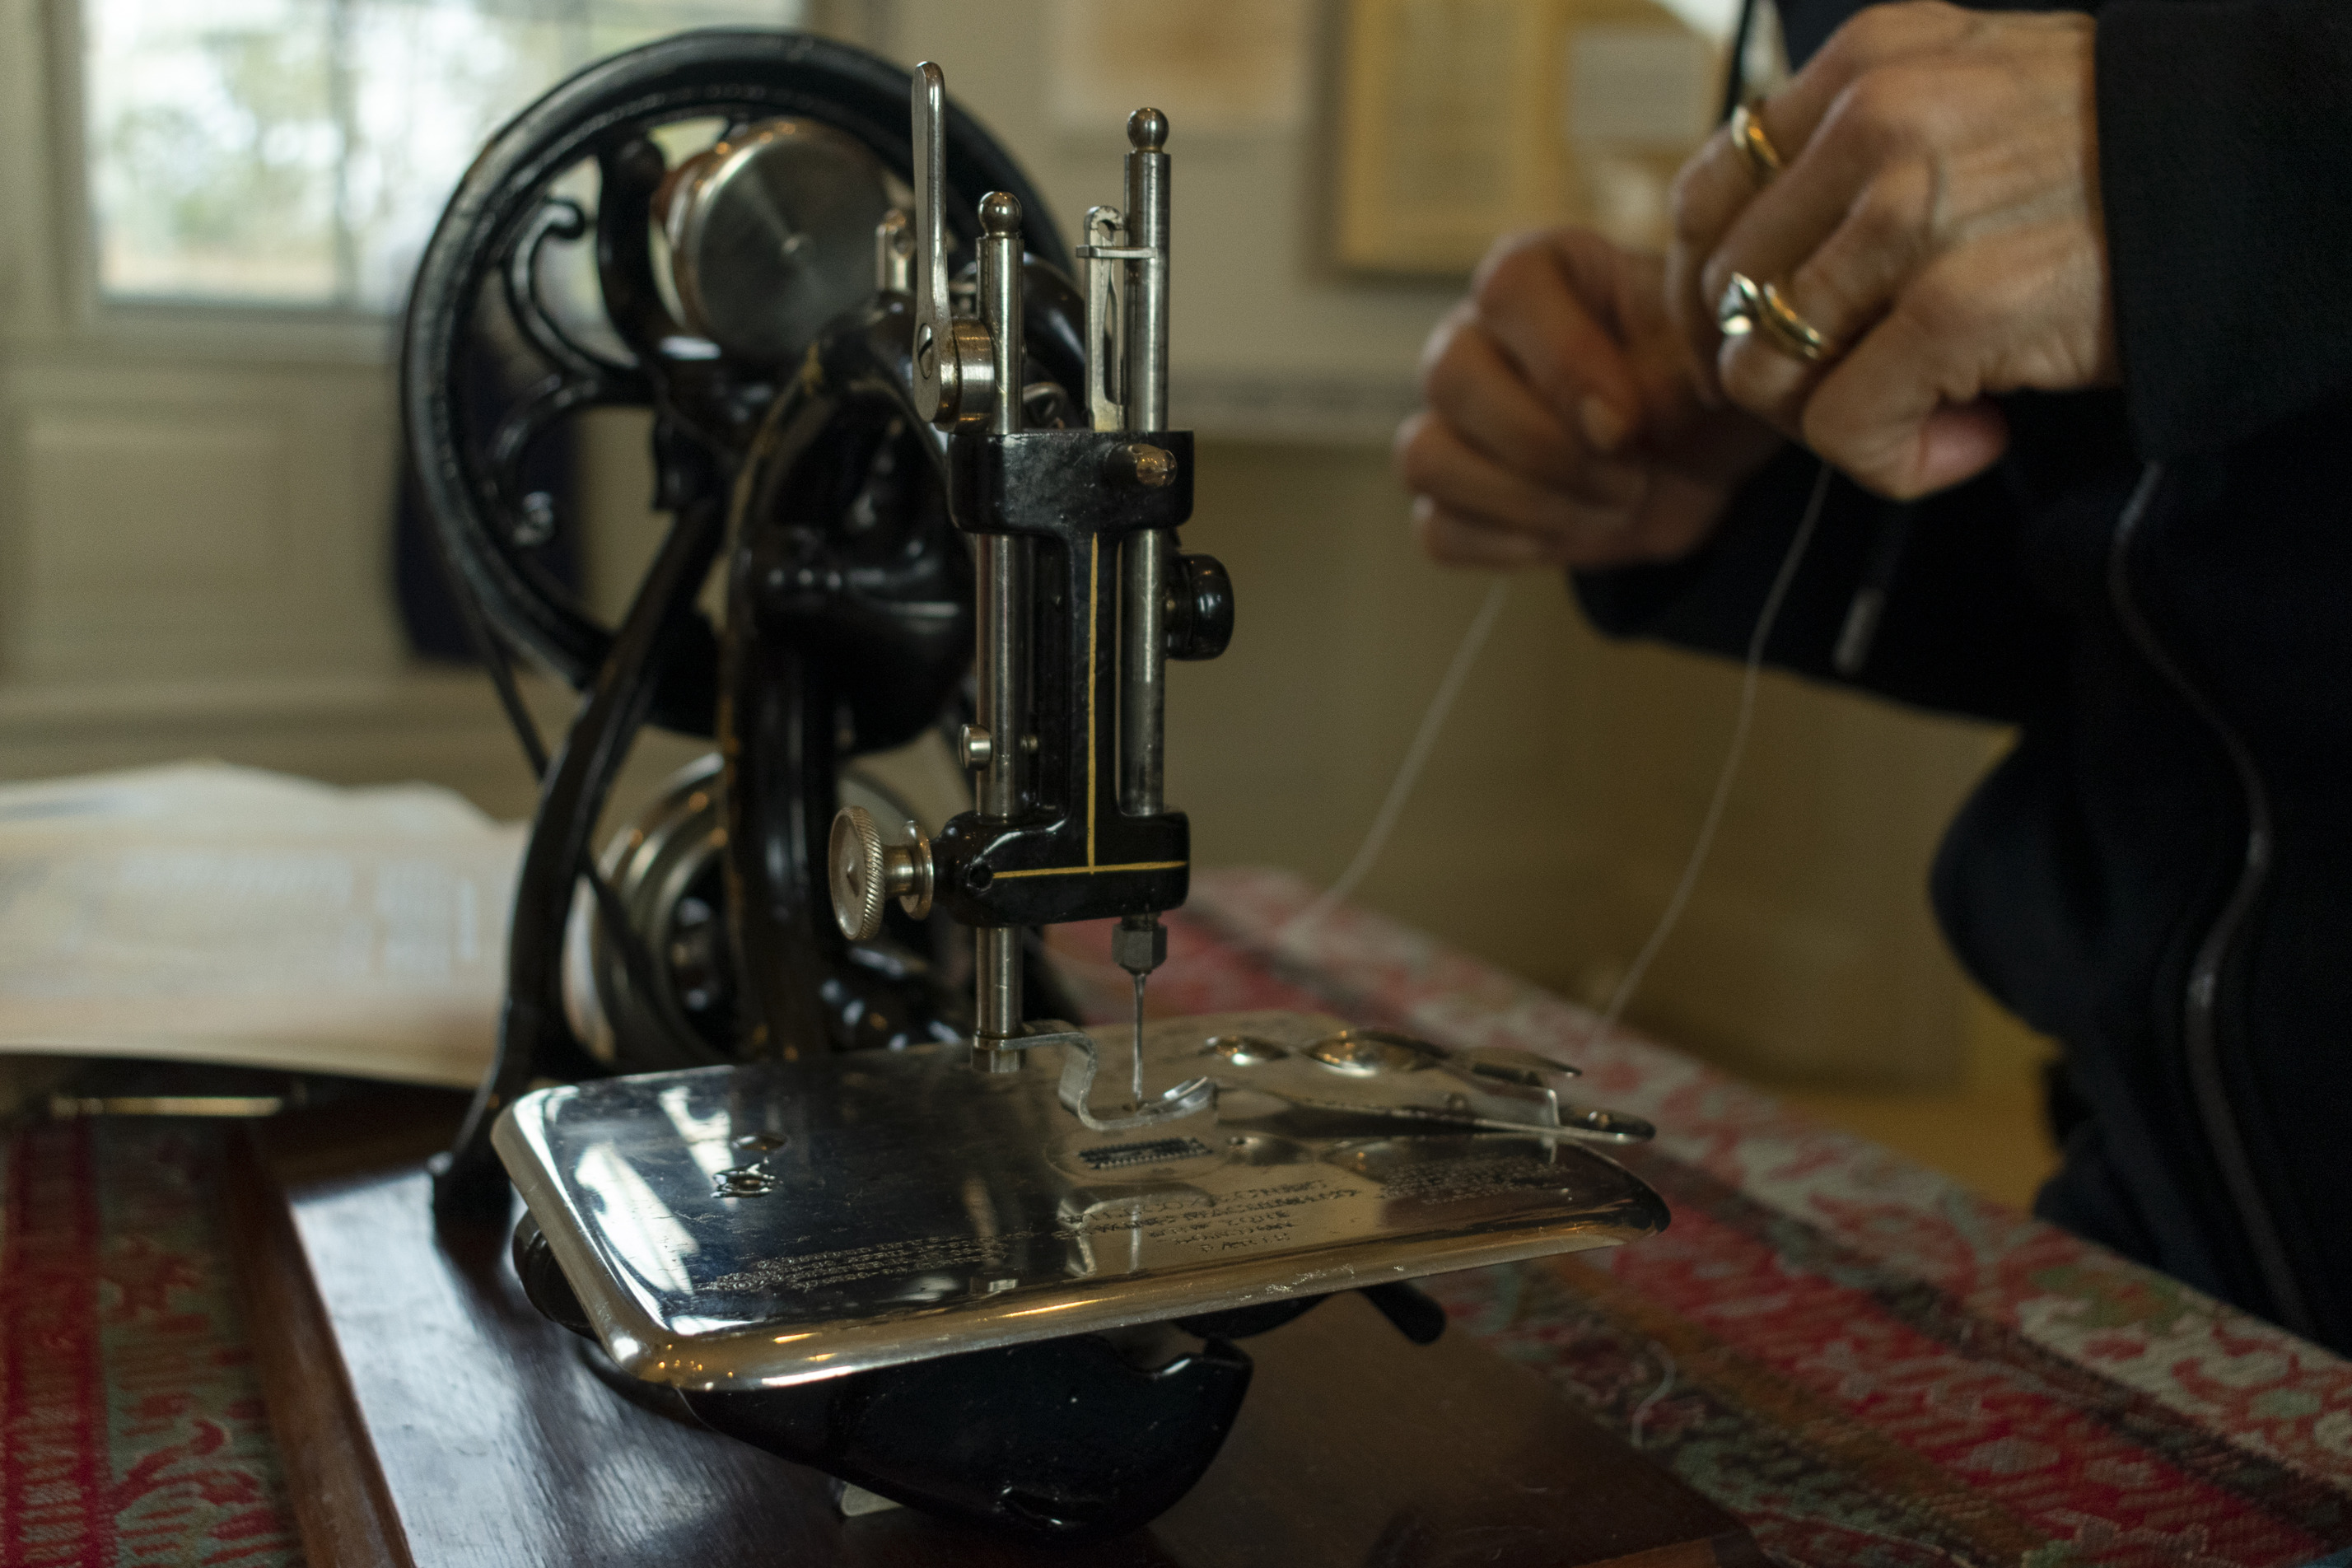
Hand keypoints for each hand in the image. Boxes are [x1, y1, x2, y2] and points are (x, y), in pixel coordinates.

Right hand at [1396, 228, 1781, 570]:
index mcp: (1543, 271)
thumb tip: (1608, 420)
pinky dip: (1509, 545)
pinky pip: (1438, 529)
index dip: (1563, 361)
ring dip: (1528, 502)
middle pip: (1451, 376)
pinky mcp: (1450, 495)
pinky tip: (1577, 531)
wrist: (1704, 458)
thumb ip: (1672, 366)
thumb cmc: (1704, 383)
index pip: (1507, 287)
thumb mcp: (1713, 359)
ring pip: (1426, 456)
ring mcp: (1452, 418)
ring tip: (1614, 505)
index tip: (1626, 422)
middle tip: (1631, 477)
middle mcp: (1477, 333)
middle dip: (1547, 448)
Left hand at [1668, 1, 2115, 498]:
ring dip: (1844, 421)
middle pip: (1728, 299)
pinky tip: (1975, 435)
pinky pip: (1847, 427)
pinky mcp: (1960, 304)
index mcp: (1865, 62)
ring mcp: (1912, 210)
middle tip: (1868, 388)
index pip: (1705, 200)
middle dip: (1782, 373)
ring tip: (1934, 405)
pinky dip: (1898, 461)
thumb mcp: (1968, 99)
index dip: (1717, 296)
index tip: (1772, 342)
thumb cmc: (2110, 160)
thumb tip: (1750, 274)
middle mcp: (1876, 119)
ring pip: (1770, 372)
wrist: (2262, 174)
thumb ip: (1857, 154)